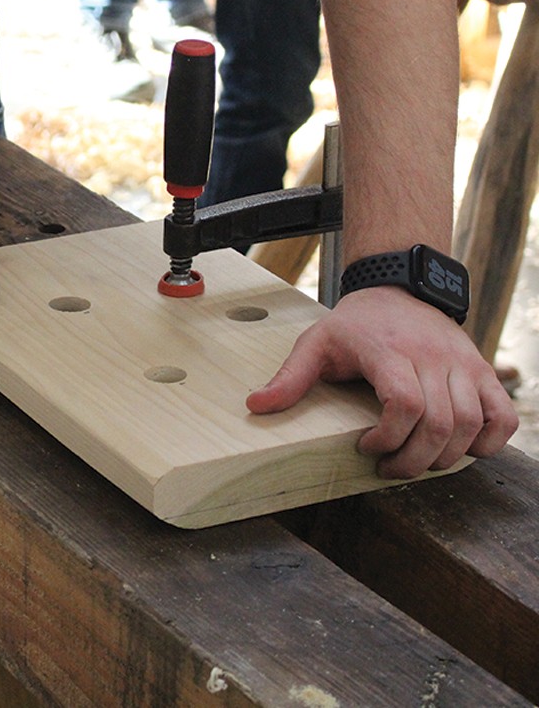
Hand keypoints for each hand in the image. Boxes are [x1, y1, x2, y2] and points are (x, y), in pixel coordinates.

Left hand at [247, 287, 517, 477]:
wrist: (399, 289)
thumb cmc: (355, 323)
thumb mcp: (315, 343)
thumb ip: (290, 377)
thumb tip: (255, 407)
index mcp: (389, 351)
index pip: (403, 403)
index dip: (388, 436)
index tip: (365, 446)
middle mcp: (432, 357)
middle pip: (440, 423)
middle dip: (413, 460)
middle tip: (389, 467)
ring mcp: (462, 364)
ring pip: (472, 424)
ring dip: (446, 457)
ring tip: (416, 461)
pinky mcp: (482, 372)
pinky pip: (502, 416)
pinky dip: (490, 443)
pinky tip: (460, 450)